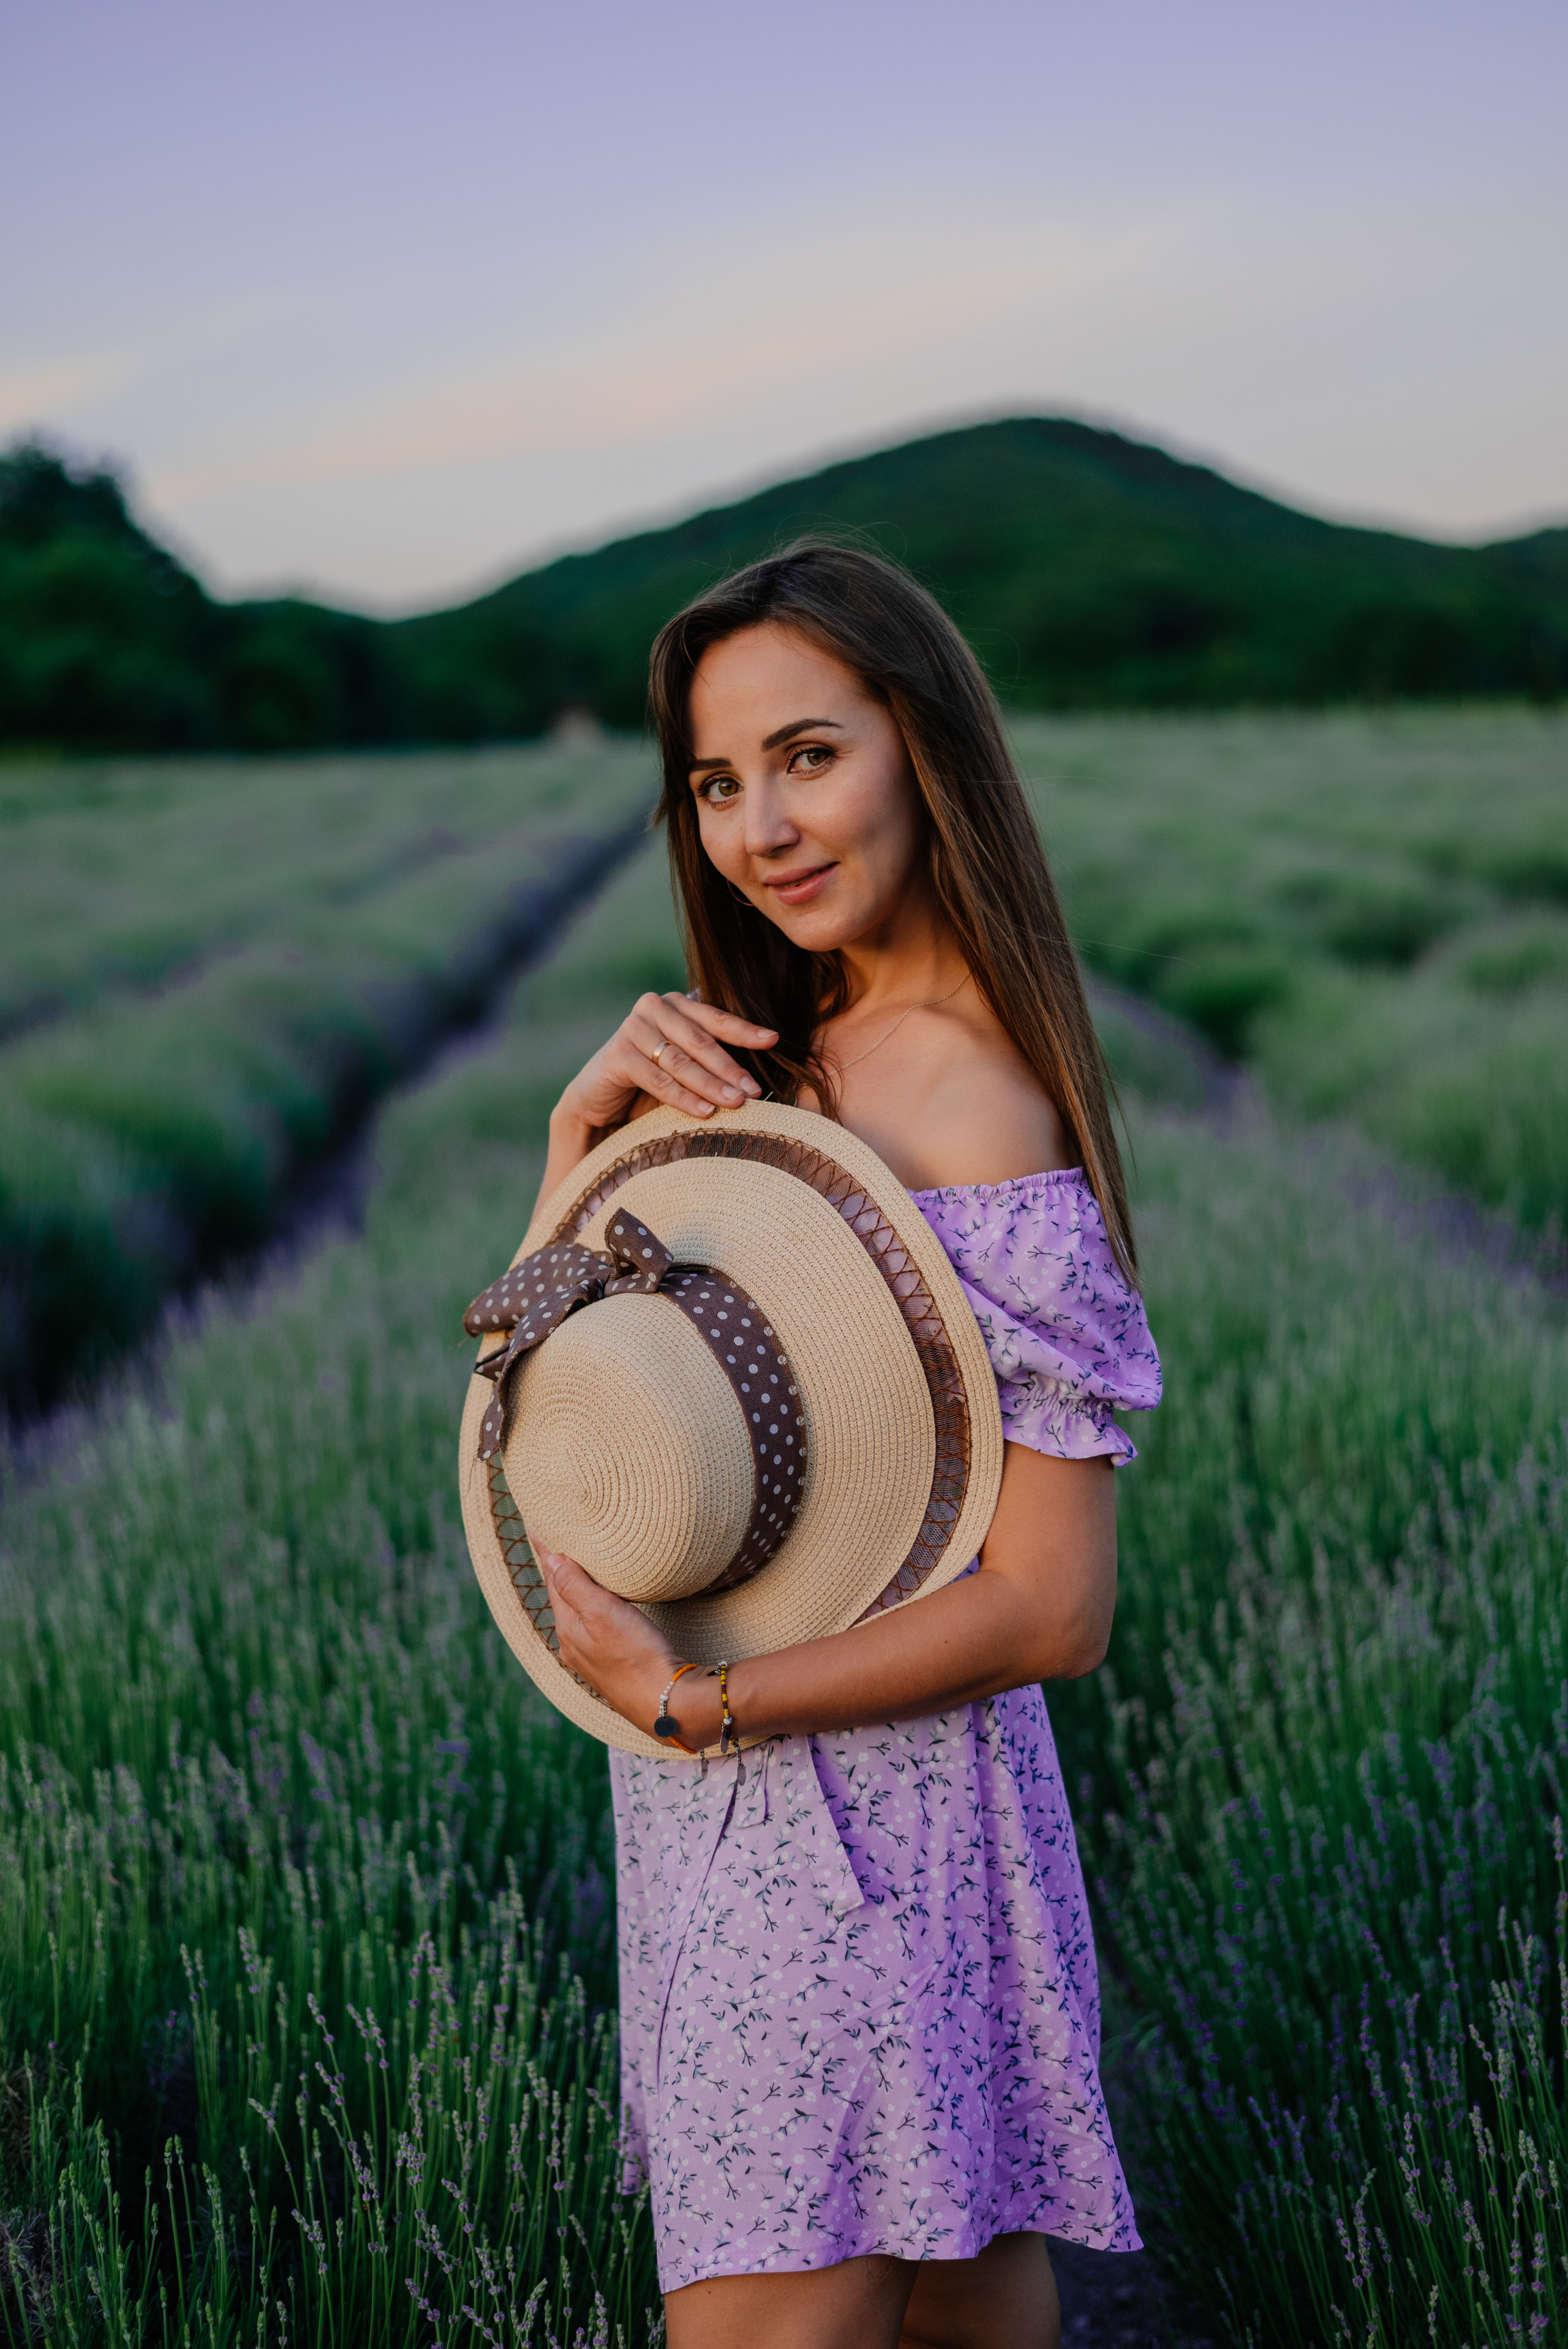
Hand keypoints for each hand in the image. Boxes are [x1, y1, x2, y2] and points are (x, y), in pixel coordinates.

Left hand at [533, 1543, 691, 1739]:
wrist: (666, 1702)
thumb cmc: (636, 1655)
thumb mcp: (602, 1612)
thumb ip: (575, 1585)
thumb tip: (552, 1559)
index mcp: (568, 1627)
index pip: (553, 1579)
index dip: (546, 1551)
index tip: (535, 1526)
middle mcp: (573, 1644)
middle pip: (561, 1596)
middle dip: (557, 1570)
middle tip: (554, 1543)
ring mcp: (591, 1659)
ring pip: (576, 1614)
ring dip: (573, 1590)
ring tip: (574, 1571)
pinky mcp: (611, 1667)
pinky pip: (591, 1629)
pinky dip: (589, 1610)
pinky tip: (598, 1612)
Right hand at [552, 992, 776, 1137]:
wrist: (599, 1099)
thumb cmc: (650, 1080)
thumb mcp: (684, 1063)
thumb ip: (710, 1054)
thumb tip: (760, 1065)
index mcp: (676, 1003)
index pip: (716, 1018)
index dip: (745, 1031)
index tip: (773, 1040)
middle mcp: (653, 1007)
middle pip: (700, 1040)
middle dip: (730, 1067)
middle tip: (754, 1090)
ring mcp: (632, 1028)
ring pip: (681, 1060)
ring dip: (711, 1084)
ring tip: (736, 1103)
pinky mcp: (617, 1054)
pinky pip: (657, 1078)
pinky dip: (682, 1097)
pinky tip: (704, 1111)